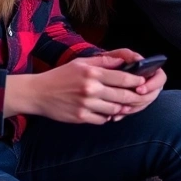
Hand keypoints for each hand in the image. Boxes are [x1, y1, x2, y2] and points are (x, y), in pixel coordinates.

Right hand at [5, 53, 160, 123]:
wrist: (38, 93)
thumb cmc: (60, 76)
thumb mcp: (81, 62)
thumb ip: (104, 62)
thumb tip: (124, 61)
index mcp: (92, 73)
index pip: (123, 78)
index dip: (137, 81)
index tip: (143, 82)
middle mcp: (91, 90)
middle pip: (123, 96)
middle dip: (134, 96)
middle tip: (140, 96)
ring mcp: (86, 105)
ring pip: (115, 110)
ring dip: (122, 108)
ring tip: (125, 104)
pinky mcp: (81, 118)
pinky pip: (102, 120)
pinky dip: (108, 116)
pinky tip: (108, 111)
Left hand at [101, 48, 167, 118]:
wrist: (100, 72)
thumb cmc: (111, 61)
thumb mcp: (118, 55)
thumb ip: (128, 55)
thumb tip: (138, 60)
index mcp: (150, 71)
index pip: (160, 79)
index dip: (152, 85)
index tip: (139, 89)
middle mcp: (149, 83)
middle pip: (152, 95)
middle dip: (140, 101)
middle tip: (127, 103)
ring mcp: (142, 94)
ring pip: (143, 105)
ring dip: (133, 109)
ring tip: (120, 110)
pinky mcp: (133, 103)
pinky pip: (133, 111)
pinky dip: (125, 114)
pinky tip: (115, 116)